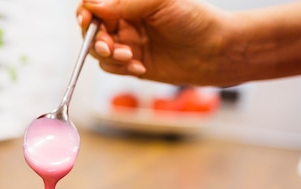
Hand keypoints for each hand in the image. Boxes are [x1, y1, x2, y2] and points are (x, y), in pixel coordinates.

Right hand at [77, 0, 232, 85]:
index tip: (87, 20)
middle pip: (91, 29)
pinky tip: (139, 66)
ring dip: (109, 56)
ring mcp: (127, 41)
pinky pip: (111, 67)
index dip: (86, 12)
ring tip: (129, 57)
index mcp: (128, 1)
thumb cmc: (195, 21)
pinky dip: (120, 69)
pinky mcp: (130, 62)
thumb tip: (92, 5)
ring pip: (98, 51)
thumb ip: (124, 2)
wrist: (214, 52)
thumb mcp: (159, 2)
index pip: (94, 4)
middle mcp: (125, 19)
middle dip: (96, 39)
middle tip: (108, 47)